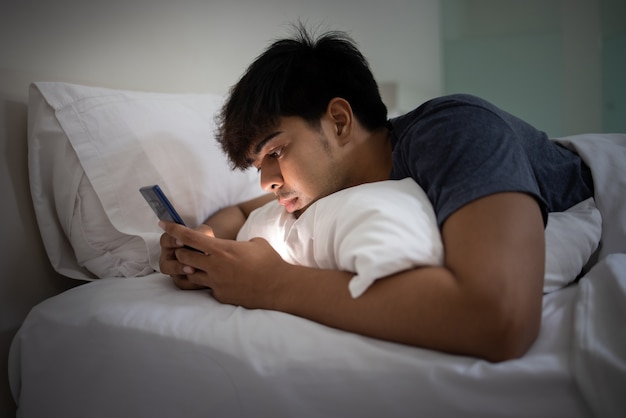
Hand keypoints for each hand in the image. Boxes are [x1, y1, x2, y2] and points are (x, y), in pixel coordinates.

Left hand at [159, 221, 288, 307]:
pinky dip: (210, 283)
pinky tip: (223, 281)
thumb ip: (238, 244)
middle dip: (182, 251)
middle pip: (183, 256)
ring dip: (192, 268)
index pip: (189, 237)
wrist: (278, 287)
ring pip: (191, 274)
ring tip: (200, 266)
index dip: (173, 229)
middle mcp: (214, 266)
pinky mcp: (220, 296)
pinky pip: (208, 288)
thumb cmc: (269, 261)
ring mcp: (215, 283)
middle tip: (186, 249)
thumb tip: (236, 247)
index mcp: (221, 249)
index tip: (162, 223)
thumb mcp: (254, 243)